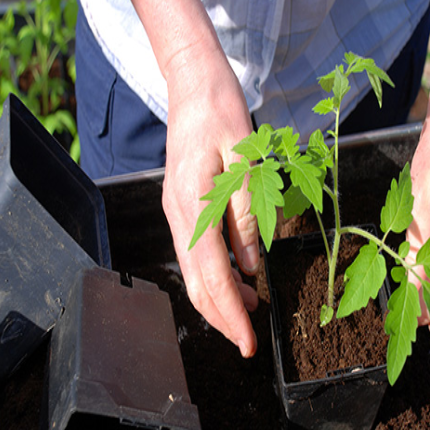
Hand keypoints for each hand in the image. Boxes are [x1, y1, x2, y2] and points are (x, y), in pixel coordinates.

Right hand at [162, 55, 259, 357]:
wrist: (194, 87)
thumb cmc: (222, 115)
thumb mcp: (246, 163)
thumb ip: (248, 217)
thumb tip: (252, 267)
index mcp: (193, 204)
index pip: (212, 274)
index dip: (231, 313)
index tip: (248, 342)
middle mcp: (178, 216)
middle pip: (197, 282)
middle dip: (223, 316)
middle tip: (247, 342)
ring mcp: (177, 213)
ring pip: (195, 272)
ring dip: (221, 297)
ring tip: (252, 311)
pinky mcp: (183, 209)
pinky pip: (197, 254)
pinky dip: (217, 275)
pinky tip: (240, 279)